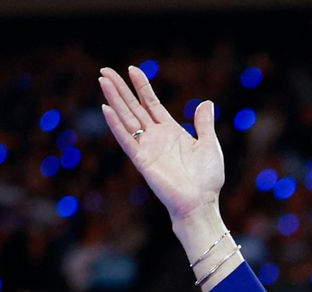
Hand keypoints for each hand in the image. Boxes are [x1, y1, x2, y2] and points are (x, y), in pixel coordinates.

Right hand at [97, 66, 223, 222]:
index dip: (142, 86)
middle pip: (134, 107)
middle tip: (105, 70)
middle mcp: (156, 137)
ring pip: (127, 118)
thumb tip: (206, 103)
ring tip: (103, 80)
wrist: (201, 202)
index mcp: (171, 131)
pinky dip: (116, 125)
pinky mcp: (142, 160)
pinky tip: (106, 109)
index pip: (152, 103)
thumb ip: (204, 124)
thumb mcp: (209, 145)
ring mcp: (147, 147)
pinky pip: (126, 139)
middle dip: (120, 88)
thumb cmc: (207, 178)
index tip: (132, 69)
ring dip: (114, 100)